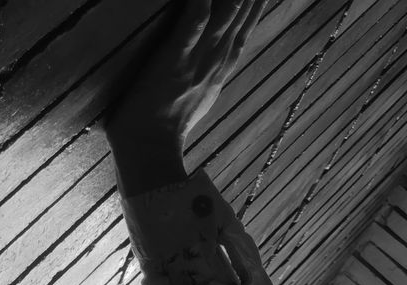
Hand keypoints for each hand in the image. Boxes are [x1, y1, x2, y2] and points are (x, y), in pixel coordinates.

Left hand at [102, 0, 266, 150]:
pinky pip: (193, 24)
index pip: (245, 30)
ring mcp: (198, 60)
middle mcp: (215, 62)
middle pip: (241, 17)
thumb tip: (215, 66)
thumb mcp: (197, 98)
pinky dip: (201, 3)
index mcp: (220, 71)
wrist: (150, 148)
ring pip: (225, 16)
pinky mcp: (175, 58)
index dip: (256, 6)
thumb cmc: (165, 127)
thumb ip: (208, 77)